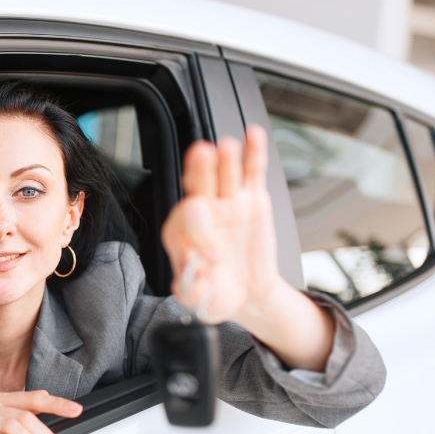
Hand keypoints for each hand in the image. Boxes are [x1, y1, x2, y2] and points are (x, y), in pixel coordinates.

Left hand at [161, 125, 278, 323]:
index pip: (186, 222)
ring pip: (224, 174)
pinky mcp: (252, 199)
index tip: (213, 258)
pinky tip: (253, 135)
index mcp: (180, 234)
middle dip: (198, 170)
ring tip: (227, 146)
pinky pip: (252, 172)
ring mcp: (227, 202)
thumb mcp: (200, 298)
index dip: (199, 235)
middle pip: (198, 185)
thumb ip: (192, 285)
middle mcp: (202, 212)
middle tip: (201, 155)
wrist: (246, 295)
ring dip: (225, 158)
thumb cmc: (217, 293)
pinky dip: (254, 153)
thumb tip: (193, 266)